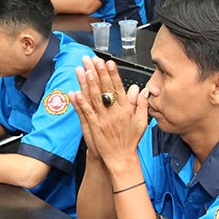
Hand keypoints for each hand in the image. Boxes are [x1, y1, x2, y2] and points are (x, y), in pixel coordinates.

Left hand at [68, 56, 147, 174]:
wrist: (121, 158)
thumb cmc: (130, 141)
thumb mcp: (141, 122)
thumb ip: (141, 105)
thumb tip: (143, 91)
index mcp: (125, 109)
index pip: (118, 88)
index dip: (112, 74)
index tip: (108, 63)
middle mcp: (114, 112)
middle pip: (105, 89)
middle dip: (98, 73)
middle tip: (93, 60)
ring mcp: (103, 119)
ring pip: (94, 97)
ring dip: (88, 82)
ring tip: (83, 70)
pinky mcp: (94, 126)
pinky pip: (86, 111)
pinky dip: (80, 102)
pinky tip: (75, 91)